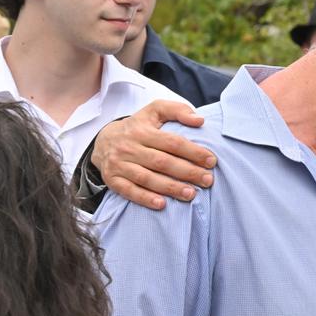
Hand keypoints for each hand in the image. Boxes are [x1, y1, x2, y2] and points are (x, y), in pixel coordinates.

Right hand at [92, 100, 215, 209]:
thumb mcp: (155, 111)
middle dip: (187, 172)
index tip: (211, 161)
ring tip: (192, 194)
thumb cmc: (139, 127)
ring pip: (147, 178)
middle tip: (207, 180)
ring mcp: (119, 165)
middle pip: (162, 162)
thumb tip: (200, 120)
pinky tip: (162, 204)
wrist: (104, 140)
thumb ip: (178, 110)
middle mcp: (129, 147)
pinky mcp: (112, 180)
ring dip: (170, 188)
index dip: (193, 152)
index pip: (172, 142)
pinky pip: (129, 191)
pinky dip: (145, 198)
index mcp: (142, 130)